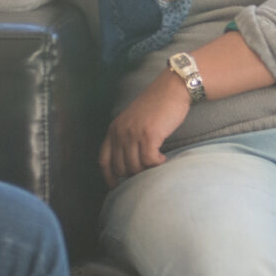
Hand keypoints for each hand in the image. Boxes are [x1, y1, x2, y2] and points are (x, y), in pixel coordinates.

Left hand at [99, 71, 190, 186]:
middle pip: (121, 167)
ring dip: (148, 170)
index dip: (109, 177)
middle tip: (148, 172)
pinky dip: (157, 164)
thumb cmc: (157, 105)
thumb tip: (129, 163)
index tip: (117, 186)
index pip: (104, 160)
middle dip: (134, 175)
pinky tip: (164, 158)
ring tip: (157, 163)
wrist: (172, 88)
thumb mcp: (133, 120)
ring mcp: (133, 133)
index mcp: (114, 129)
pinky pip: (150, 161)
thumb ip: (127, 137)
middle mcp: (120, 132)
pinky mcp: (149, 135)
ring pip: (135, 166)